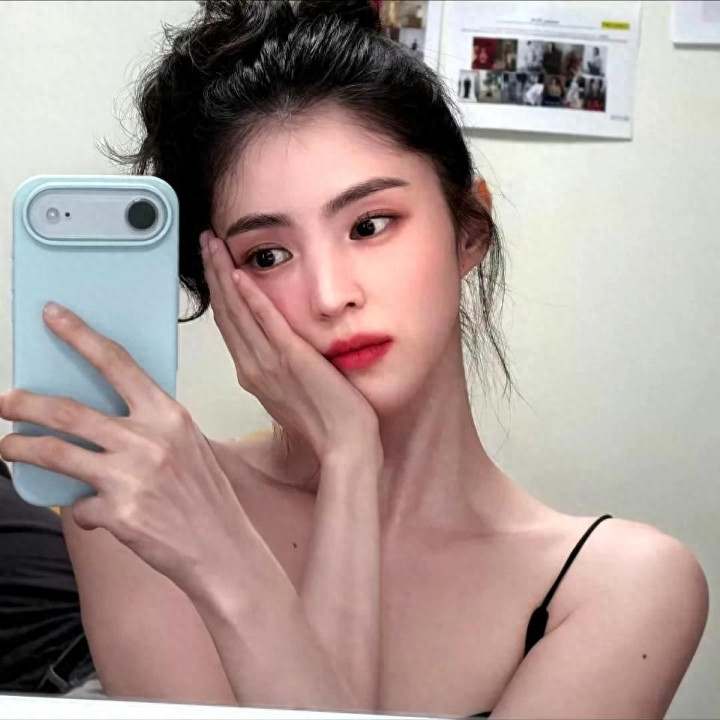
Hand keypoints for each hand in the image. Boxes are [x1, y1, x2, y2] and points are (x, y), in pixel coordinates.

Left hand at [0, 304, 247, 595]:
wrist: (223, 547)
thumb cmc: (208, 496)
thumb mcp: (189, 445)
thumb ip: (151, 427)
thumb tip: (106, 418)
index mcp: (168, 414)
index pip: (117, 363)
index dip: (79, 336)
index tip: (51, 315)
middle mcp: (148, 440)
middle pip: (70, 412)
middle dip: (26, 403)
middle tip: (4, 400)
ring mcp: (131, 477)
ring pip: (57, 453)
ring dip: (23, 448)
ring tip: (8, 446)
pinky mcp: (119, 514)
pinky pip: (80, 506)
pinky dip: (80, 509)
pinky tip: (93, 514)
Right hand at [200, 231, 381, 462]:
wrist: (343, 443)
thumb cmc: (324, 420)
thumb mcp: (291, 388)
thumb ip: (279, 364)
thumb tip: (278, 346)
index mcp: (252, 372)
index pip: (228, 322)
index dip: (218, 289)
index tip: (214, 263)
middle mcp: (252, 366)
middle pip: (225, 311)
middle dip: (213, 272)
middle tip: (205, 241)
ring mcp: (269, 362)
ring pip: (237, 312)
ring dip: (224, 274)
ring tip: (214, 245)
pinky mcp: (292, 358)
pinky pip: (267, 323)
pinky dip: (252, 298)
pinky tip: (241, 275)